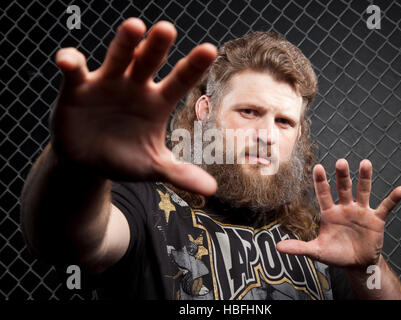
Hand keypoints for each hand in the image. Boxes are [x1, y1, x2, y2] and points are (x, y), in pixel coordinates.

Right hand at [50, 18, 216, 194]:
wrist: (89, 162)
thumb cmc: (125, 159)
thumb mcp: (152, 167)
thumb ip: (179, 174)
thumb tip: (212, 189)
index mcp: (157, 103)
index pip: (179, 81)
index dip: (192, 67)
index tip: (210, 50)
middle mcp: (135, 87)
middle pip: (148, 62)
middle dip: (156, 47)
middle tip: (167, 30)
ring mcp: (107, 84)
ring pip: (117, 58)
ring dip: (125, 44)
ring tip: (134, 26)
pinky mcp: (77, 89)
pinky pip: (75, 72)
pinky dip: (71, 64)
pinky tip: (68, 61)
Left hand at [277, 159, 400, 268]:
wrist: (356, 264)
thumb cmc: (335, 254)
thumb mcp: (316, 251)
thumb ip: (298, 247)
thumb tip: (278, 248)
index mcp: (329, 213)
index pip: (323, 194)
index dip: (321, 182)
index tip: (317, 167)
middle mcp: (345, 208)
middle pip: (343, 188)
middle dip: (342, 176)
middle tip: (340, 162)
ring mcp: (361, 212)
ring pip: (363, 191)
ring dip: (365, 178)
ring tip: (365, 163)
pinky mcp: (376, 220)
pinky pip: (385, 207)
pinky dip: (392, 199)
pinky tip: (400, 190)